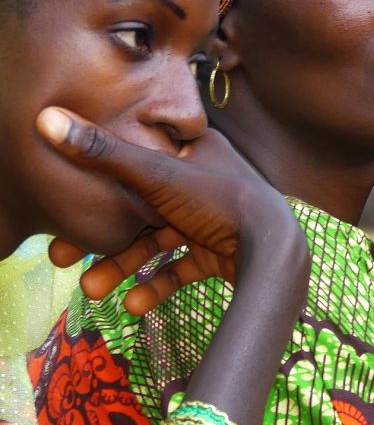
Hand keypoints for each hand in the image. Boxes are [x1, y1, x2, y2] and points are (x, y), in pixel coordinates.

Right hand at [36, 106, 302, 314]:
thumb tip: (46, 119)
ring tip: (91, 290)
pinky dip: (157, 285)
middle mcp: (204, 181)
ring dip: (124, 266)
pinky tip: (132, 305)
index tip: (65, 203)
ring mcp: (214, 220)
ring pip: (157, 242)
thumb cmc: (222, 203)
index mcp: (195, 149)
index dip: (98, 180)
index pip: (136, 159)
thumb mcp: (157, 175)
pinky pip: (182, 268)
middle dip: (103, 236)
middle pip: (141, 207)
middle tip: (62, 257)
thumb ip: (103, 153)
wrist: (276, 254)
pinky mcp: (222, 253)